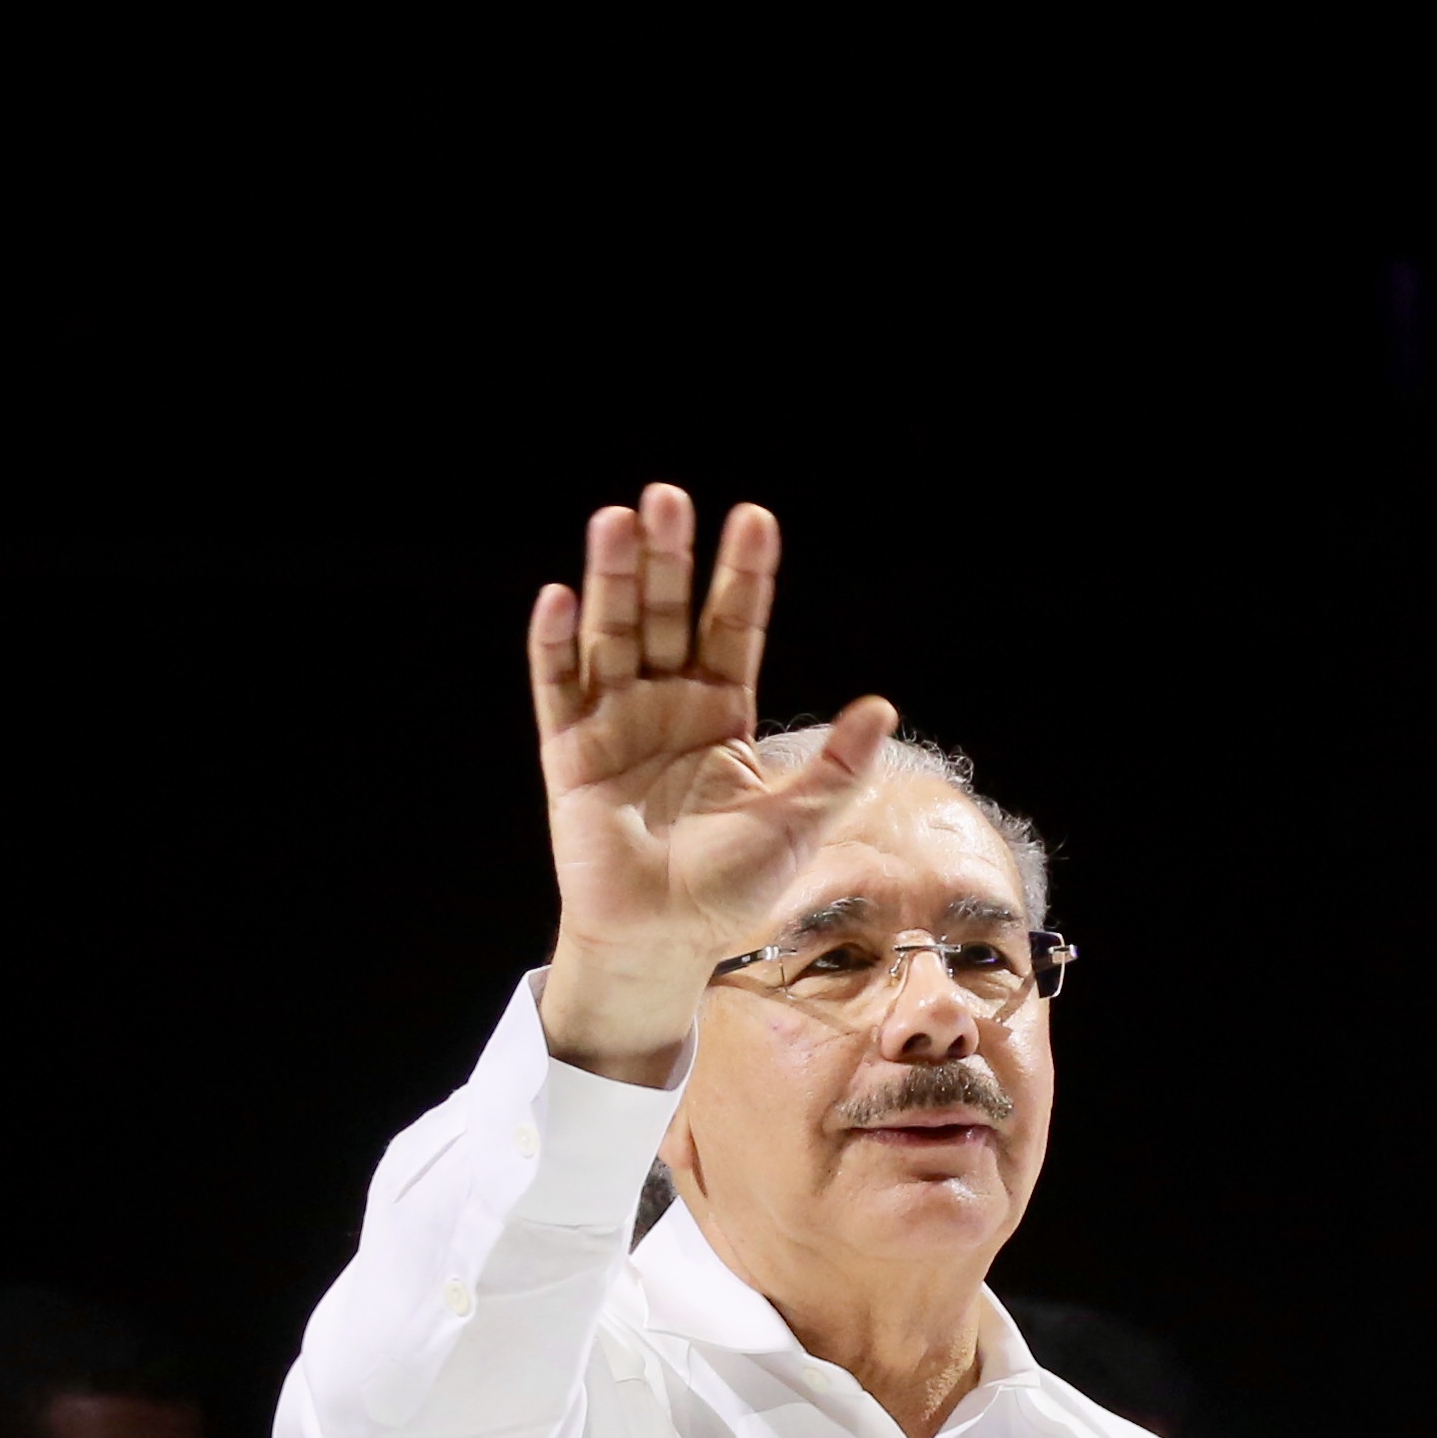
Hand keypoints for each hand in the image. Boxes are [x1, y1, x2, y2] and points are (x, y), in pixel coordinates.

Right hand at [526, 482, 902, 1082]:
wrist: (663, 940)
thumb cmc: (731, 888)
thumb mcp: (797, 823)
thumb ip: (836, 767)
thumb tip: (882, 706)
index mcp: (721, 710)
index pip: (734, 626)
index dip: (743, 576)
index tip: (754, 518)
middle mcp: (666, 702)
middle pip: (666, 613)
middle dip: (668, 558)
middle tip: (669, 497)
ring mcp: (615, 721)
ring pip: (612, 634)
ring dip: (612, 578)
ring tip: (617, 520)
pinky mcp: (569, 750)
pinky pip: (558, 687)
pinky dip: (554, 644)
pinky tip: (560, 597)